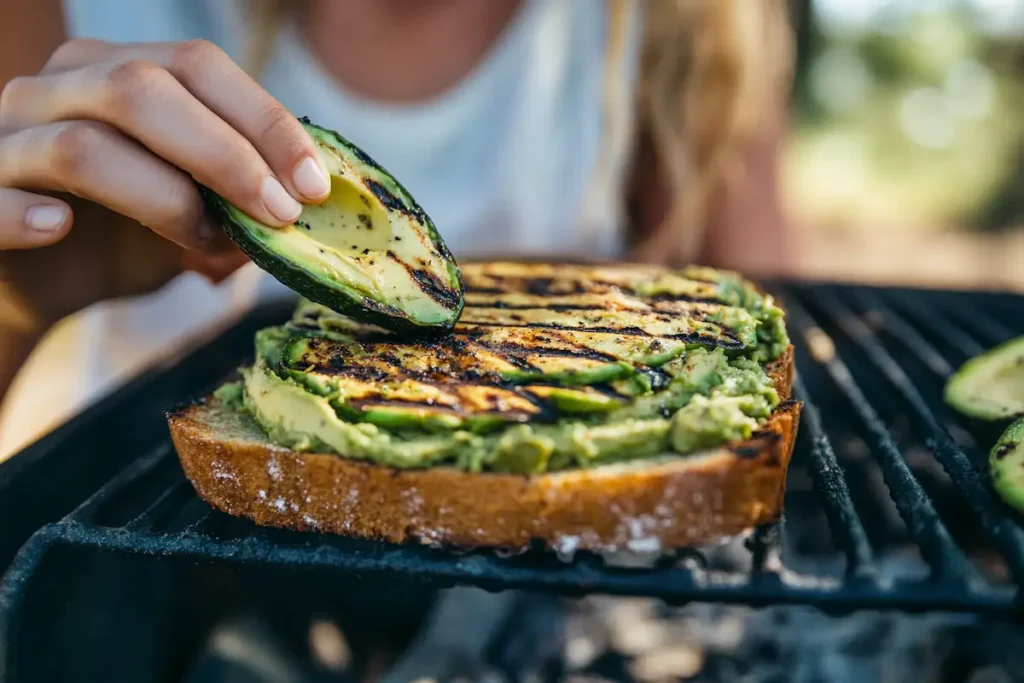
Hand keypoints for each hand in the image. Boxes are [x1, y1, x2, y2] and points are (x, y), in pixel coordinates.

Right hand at [0, 38, 331, 332]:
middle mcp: (56, 89)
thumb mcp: (196, 213)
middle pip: (142, 89)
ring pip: (83, 144)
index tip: (315, 184)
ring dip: (165, 200)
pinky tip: (63, 228)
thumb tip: (311, 207)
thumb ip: (243, 202)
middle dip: (227, 154)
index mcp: (115, 72)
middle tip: (280, 213)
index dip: (265, 121)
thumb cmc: (125, 235)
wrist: (42, 283)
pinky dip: (30, 212)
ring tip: (208, 245)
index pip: (197, 65)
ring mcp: (7, 139)